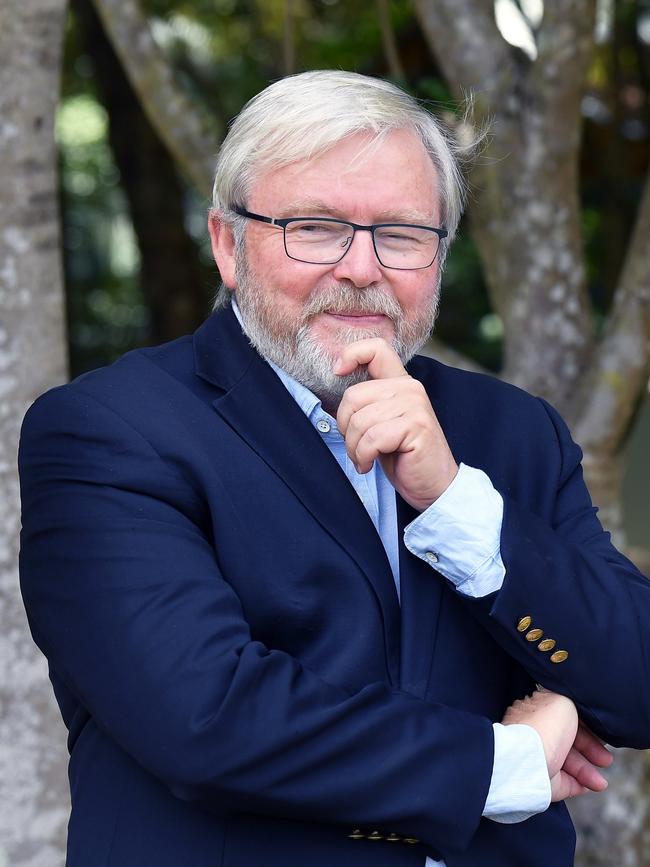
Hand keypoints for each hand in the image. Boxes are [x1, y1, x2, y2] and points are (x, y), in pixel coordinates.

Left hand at [335, 339, 457, 510]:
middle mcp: (409, 388)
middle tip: (358, 448)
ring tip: (365, 459)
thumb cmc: (402, 456)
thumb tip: (336, 387)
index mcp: (400, 382)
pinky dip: (364, 457)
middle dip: (346, 428)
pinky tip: (371, 465)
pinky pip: (372, 439)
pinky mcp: (416, 426)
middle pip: (353, 396)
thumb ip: (366, 403)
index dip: (351, 354)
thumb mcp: (380, 423)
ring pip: (360, 422)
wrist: (433, 485)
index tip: (337, 371)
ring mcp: (415, 405)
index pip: (376, 349)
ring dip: (355, 449)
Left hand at [502, 689, 612, 800]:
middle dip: (591, 751)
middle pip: (569, 742)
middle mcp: (536, 733)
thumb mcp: (564, 702)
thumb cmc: (544, 727)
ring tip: (601, 783)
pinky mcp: (540, 780)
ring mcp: (538, 757)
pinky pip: (562, 783)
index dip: (586, 725)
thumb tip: (580, 710)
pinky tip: (589, 786)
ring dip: (588, 772)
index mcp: (537, 710)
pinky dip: (577, 785)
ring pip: (568, 764)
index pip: (565, 717)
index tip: (602, 732)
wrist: (526, 761)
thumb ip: (573, 703)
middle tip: (606, 760)